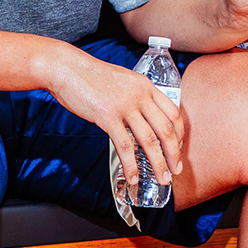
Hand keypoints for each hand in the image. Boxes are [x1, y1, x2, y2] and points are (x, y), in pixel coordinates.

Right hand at [46, 46, 187, 197]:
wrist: (67, 68)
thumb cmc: (91, 76)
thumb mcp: (123, 81)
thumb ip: (137, 96)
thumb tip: (143, 117)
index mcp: (146, 86)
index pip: (173, 112)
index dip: (180, 134)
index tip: (178, 148)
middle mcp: (140, 95)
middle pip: (166, 129)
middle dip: (173, 154)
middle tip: (175, 170)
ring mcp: (125, 106)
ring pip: (149, 141)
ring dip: (158, 163)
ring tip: (162, 179)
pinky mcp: (108, 116)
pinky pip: (125, 146)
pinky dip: (131, 165)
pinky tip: (133, 176)